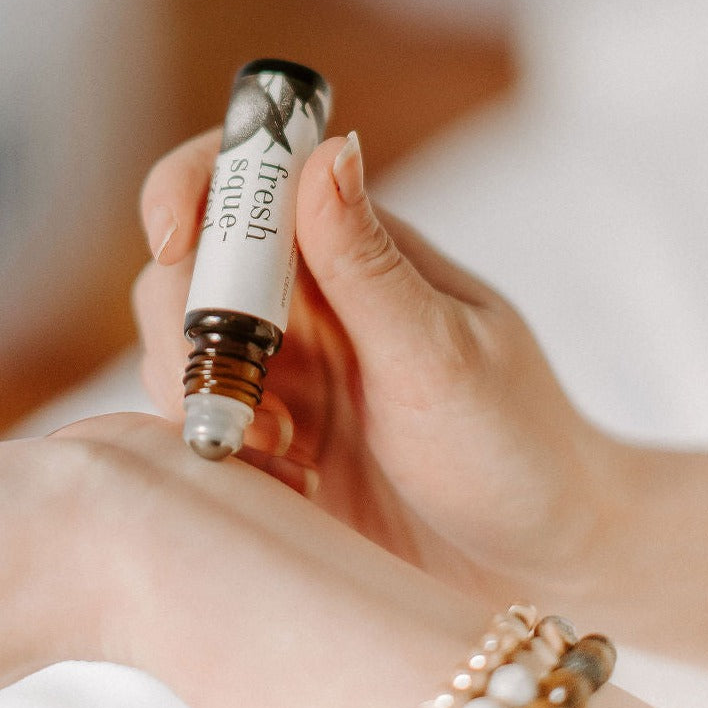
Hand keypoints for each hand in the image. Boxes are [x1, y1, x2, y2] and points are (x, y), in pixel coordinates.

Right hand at [136, 131, 621, 605]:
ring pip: (181, 350)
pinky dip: (220, 450)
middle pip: (189, 271)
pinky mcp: (268, 436)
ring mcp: (283, 370)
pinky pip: (199, 422)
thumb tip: (328, 149)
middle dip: (189, 329)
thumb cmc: (513, 447)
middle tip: (254, 404)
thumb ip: (369, 263)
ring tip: (286, 453)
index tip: (174, 240)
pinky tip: (292, 486)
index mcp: (356, 251)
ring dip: (205, 399)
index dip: (191, 188)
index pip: (249, 180)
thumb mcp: (441, 355)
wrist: (534, 558)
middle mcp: (307, 301)